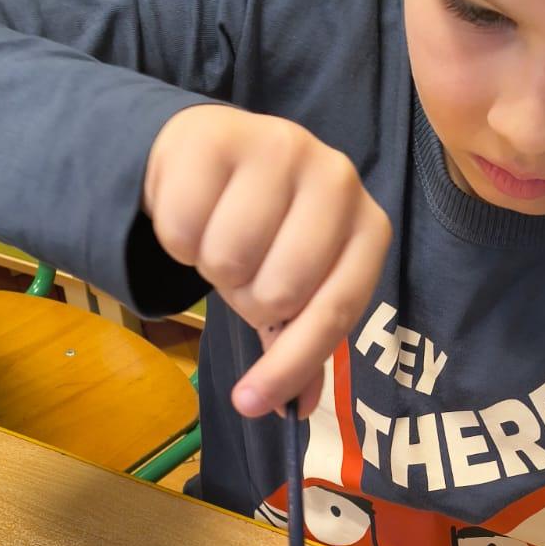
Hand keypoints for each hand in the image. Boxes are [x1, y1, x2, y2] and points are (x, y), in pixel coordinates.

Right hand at [143, 104, 391, 417]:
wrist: (211, 154)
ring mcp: (282, 147)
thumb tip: (297, 411)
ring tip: (219, 235)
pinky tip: (194, 211)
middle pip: (277, 291)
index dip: (290, 364)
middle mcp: (338, 179)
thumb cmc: (264, 231)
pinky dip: (176, 238)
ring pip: (226, 261)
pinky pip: (182, 229)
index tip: (251, 404)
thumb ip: (300, 343)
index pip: (334, 312)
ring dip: (209, 265)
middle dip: (247, 297)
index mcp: (367, 227)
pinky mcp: (220, 134)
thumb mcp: (292, 288)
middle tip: (245, 270)